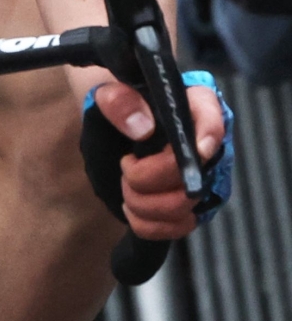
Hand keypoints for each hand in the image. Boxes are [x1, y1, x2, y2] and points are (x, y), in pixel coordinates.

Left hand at [92, 80, 224, 239]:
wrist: (114, 129)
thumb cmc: (119, 105)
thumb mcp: (107, 91)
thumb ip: (118, 100)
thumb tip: (142, 126)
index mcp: (193, 103)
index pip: (213, 115)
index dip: (209, 134)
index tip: (197, 150)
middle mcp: (207, 144)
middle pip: (191, 174)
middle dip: (148, 178)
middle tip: (126, 164)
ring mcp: (204, 179)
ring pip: (182, 206)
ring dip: (142, 202)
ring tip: (126, 184)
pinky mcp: (193, 207)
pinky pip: (177, 228)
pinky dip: (147, 223)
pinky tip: (133, 206)